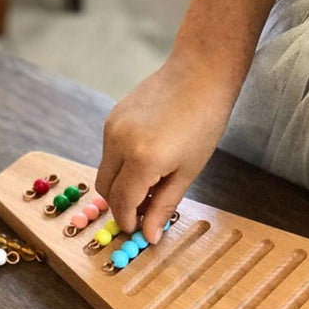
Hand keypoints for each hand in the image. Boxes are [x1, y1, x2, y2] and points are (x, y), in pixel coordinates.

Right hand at [96, 59, 234, 242]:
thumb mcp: (188, 171)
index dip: (128, 221)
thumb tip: (150, 236)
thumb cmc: (203, 122)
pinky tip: (147, 162)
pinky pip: (109, 152)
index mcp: (142, 159)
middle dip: (121, 206)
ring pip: (105, 171)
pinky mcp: (112, 118)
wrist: (199, 72)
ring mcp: (112, 128)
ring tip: (152, 184)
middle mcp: (119, 143)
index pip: (122, 203)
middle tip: (145, 212)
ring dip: (122, 185)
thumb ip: (164, 205)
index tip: (139, 230)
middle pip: (106, 190)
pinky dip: (122, 166)